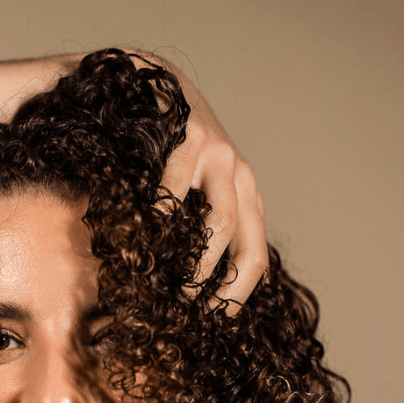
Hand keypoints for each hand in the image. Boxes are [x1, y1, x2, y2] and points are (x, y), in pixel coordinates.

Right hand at [154, 59, 267, 309]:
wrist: (149, 80)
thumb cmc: (162, 146)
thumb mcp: (188, 190)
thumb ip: (192, 227)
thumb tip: (180, 287)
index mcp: (245, 195)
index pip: (254, 257)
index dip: (236, 296)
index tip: (209, 322)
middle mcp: (240, 176)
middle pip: (248, 246)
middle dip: (223, 288)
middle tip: (193, 314)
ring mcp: (219, 154)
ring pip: (222, 222)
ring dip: (199, 262)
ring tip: (176, 287)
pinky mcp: (191, 135)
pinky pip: (181, 186)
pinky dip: (166, 216)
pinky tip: (149, 237)